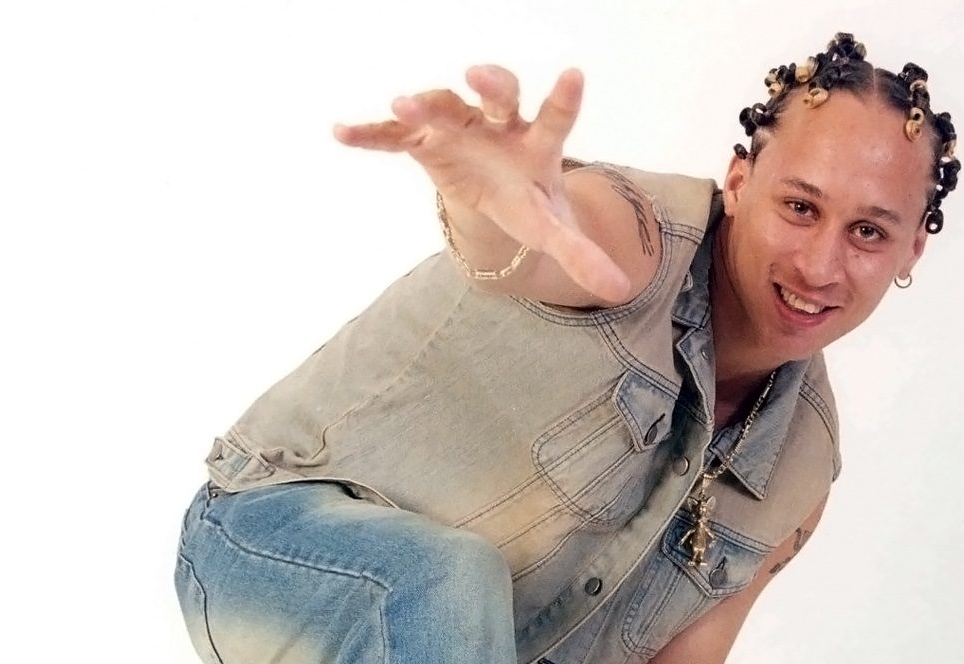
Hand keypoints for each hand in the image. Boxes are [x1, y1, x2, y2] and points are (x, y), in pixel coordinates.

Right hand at [333, 65, 630, 302]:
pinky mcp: (425, 140)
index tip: (574, 75)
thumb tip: (621, 289)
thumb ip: (582, 255)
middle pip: (499, 97)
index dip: (564, 99)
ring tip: (402, 104)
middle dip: (490, 85)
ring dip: (423, 104)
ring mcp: (460, 126)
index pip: (555, 119)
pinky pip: (396, 136)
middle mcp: (499, 124)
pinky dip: (371, 134)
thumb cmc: (528, 201)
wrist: (494, 191)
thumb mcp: (552, 230)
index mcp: (537, 143)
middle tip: (479, 77)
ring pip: (443, 105)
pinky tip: (342, 132)